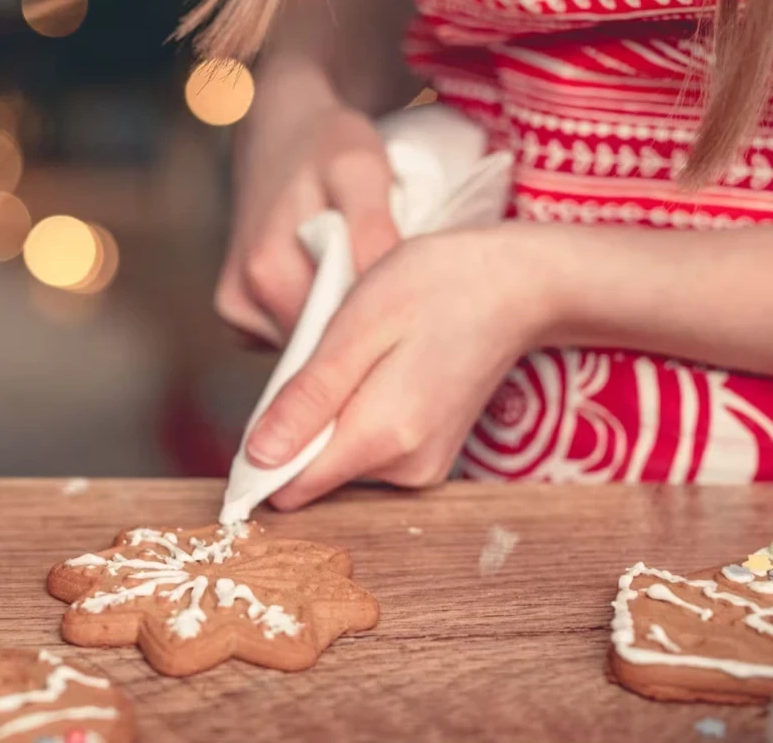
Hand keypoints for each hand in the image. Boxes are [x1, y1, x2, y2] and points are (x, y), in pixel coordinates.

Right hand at [217, 95, 401, 347]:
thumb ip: (371, 230)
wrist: (281, 130)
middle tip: (396, 287)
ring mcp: (237, 311)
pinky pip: (291, 336)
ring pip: (309, 346)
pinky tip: (334, 282)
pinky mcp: (238, 316)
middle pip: (322, 349)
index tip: (412, 304)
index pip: (338, 341)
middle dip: (361, 327)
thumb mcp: (361, 170)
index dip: (381, 329)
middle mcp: (243, 299)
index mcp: (268, 271)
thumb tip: (379, 296)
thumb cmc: (328, 146)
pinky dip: (319, 318)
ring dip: (341, 322)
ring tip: (363, 274)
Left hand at [243, 224, 568, 509]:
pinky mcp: (428, 460)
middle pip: (312, 475)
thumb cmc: (436, 288)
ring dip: (331, 418)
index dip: (263, 452)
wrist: (515, 286)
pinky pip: (365, 452)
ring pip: (337, 463)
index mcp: (383, 438)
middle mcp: (406, 470)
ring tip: (365, 360)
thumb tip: (256, 458)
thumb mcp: (355, 328)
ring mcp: (422, 469)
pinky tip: (383, 373)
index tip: (278, 401)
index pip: (289, 486)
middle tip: (333, 360)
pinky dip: (357, 418)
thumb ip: (308, 400)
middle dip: (301, 426)